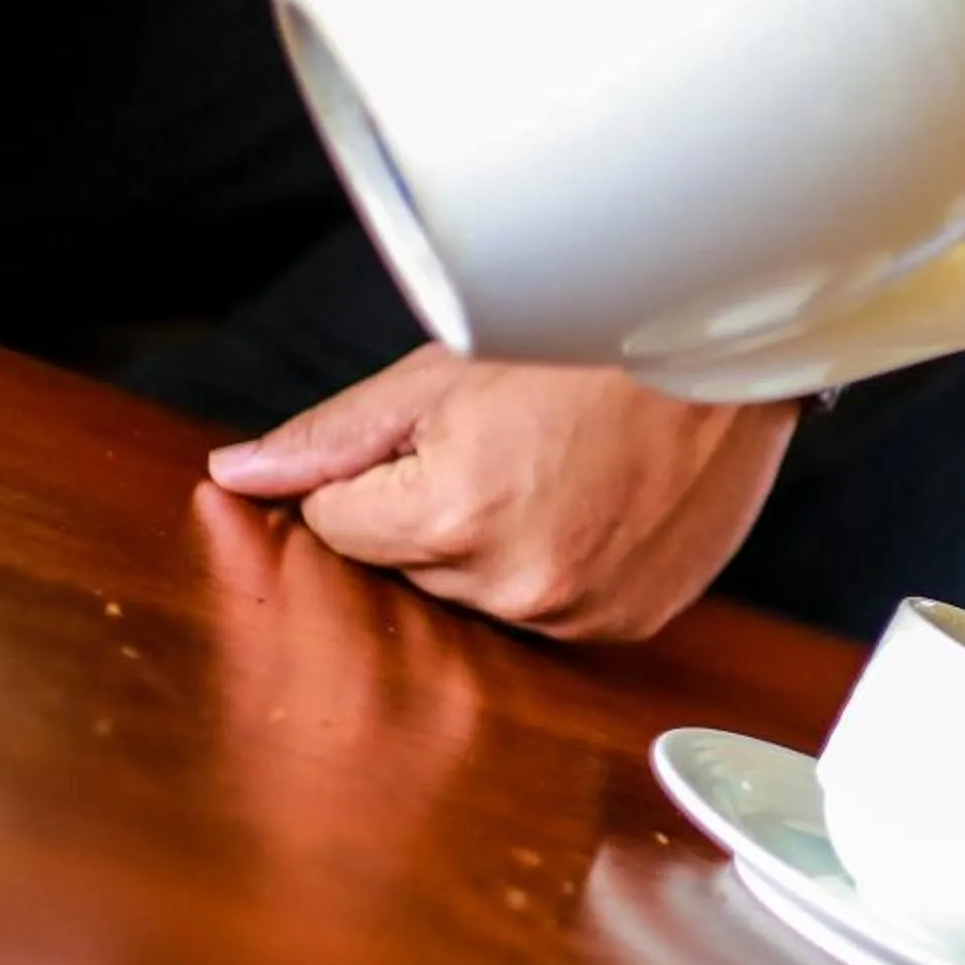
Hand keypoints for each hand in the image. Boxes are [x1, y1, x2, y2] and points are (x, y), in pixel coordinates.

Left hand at [204, 347, 796, 642]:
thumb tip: (236, 476)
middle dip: (431, 510)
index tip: (436, 433)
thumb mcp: (443, 370)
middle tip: (508, 443)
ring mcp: (579, 611)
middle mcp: (515, 582)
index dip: (372, 472)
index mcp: (450, 515)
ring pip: (477, 593)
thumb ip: (331, 436)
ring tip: (558, 469)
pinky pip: (552, 610)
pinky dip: (559, 564)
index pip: (338, 526)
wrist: (727, 349)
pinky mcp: (628, 621)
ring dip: (494, 544)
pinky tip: (595, 503)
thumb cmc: (589, 343)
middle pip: (407, 567)